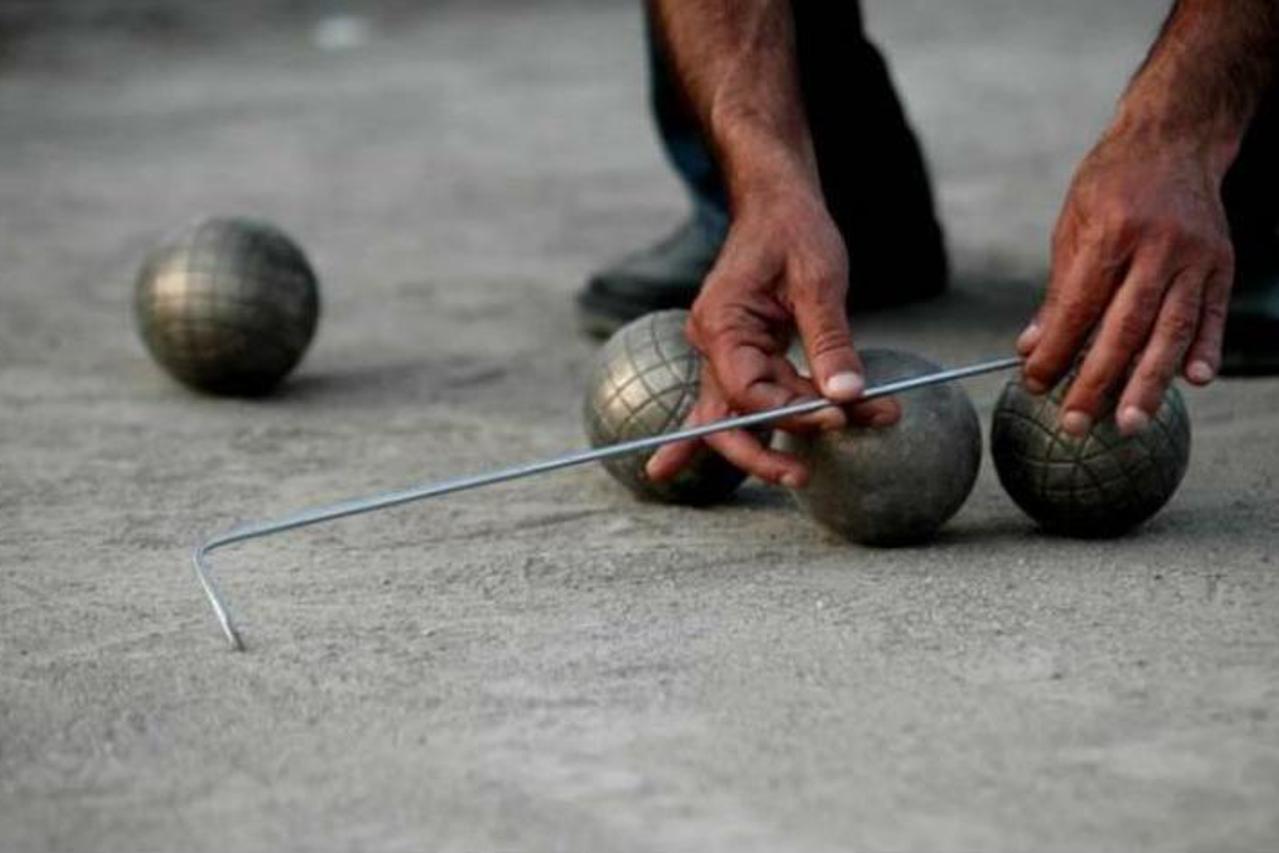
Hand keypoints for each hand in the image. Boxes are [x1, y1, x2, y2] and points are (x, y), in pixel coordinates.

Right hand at [646, 190, 899, 487]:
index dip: (792, 411)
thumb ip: (831, 342)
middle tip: (800, 477)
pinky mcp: (746, 357)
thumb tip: (849, 396)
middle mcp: (713, 346)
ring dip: (796, 429)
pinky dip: (764, 426)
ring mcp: (725, 354)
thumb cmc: (793, 230)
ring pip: (746, 415)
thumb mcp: (819, 280)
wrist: (776, 201)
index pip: (748, 392)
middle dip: (761, 453)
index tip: (840, 414)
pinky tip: (712, 467)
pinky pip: (749, 402)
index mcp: (721, 325)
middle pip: (725, 420)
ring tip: (857, 432)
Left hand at [1019, 125, 1234, 435]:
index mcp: (1111, 232)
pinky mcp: (1222, 262)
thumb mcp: (1071, 226)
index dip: (1056, 350)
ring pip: (1172, 329)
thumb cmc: (1111, 184)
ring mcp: (1197, 255)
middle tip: (1076, 424)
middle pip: (1126, 327)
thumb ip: (1058, 292)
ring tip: (1128, 422)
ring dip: (1150, 382)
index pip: (1080, 307)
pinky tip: (1194, 382)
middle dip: (1098, 381)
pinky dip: (1205, 349)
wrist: (1174, 138)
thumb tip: (1031, 348)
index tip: (1034, 384)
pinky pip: (1213, 314)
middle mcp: (1159, 245)